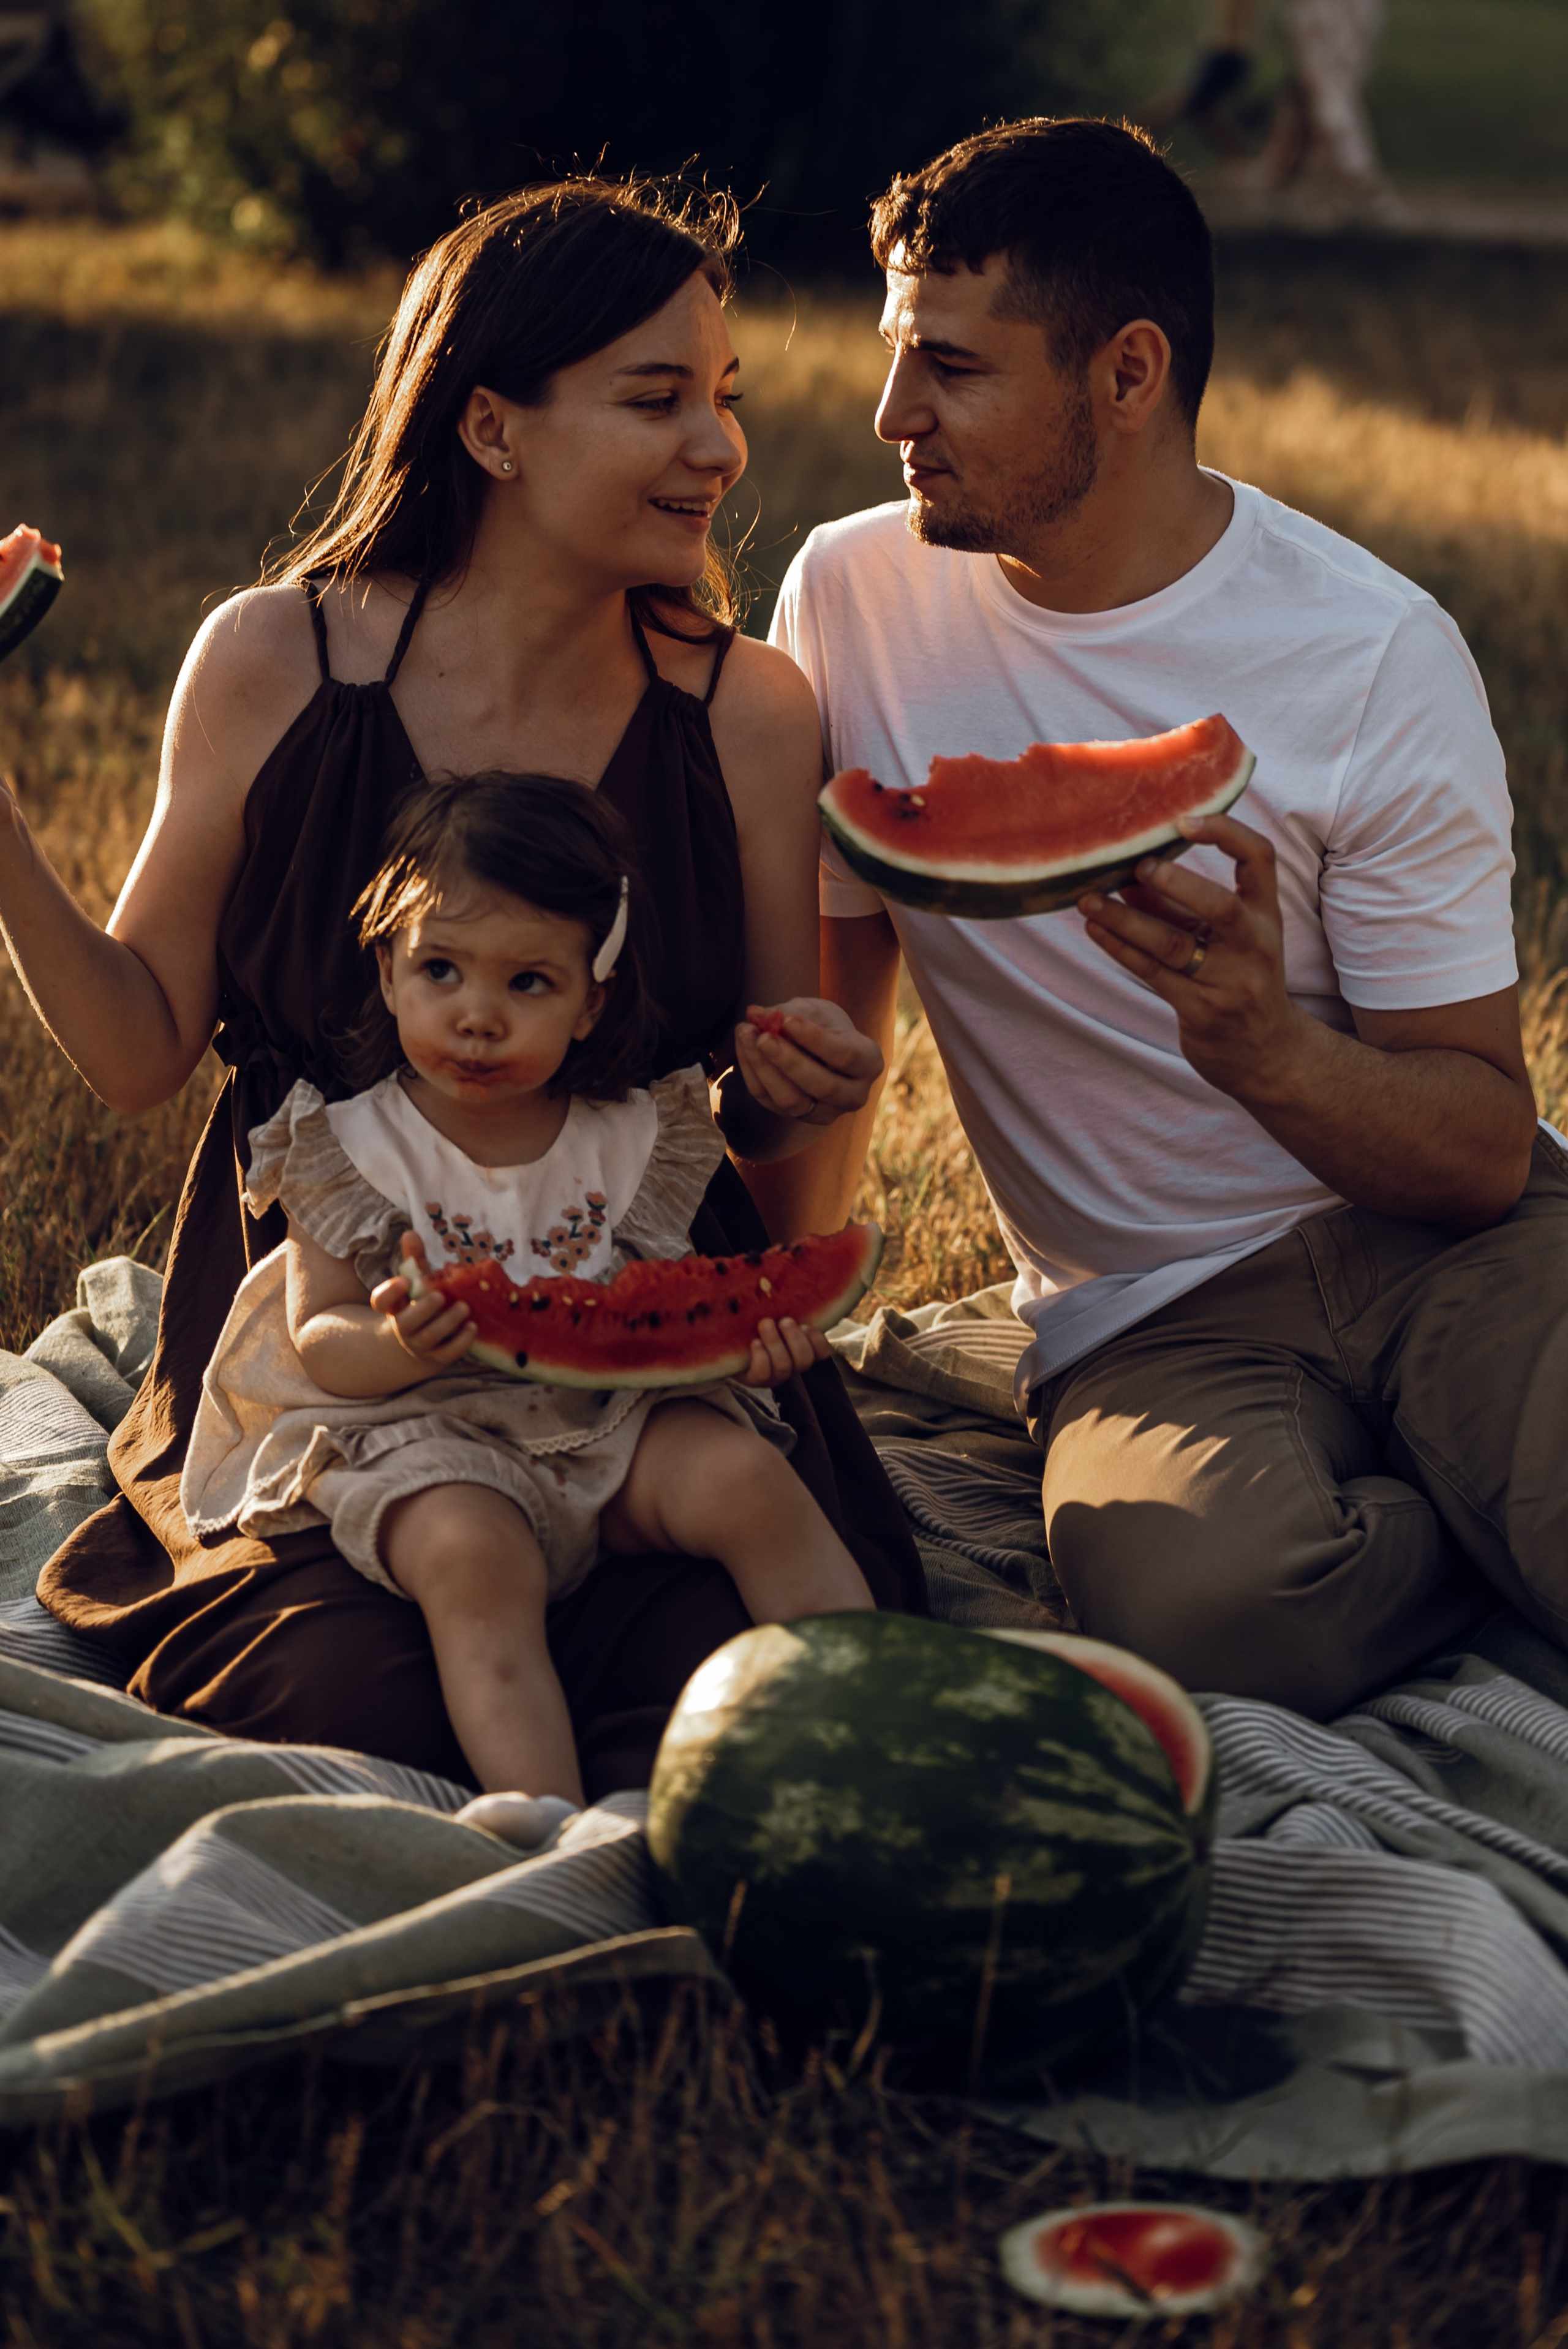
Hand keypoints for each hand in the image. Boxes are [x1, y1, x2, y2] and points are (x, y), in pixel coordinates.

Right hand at [370, 1233, 475, 1370]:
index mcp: (395, 1307)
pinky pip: (448, 1354)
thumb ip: (414, 1259)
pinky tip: (473, 1327)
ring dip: (448, 1322)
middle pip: (406, 1323)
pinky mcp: (439, 1357)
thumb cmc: (421, 1304)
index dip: (389, 1292)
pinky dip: (462, 1341)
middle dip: (423, 1309)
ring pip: (430, 1337)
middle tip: (439, 1296)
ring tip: (464, 1307)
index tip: (404, 1280)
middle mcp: (404, 1327)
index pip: (381, 1302)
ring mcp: (421, 1345)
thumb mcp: (417, 1283)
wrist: (425, 1344)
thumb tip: (410, 1233)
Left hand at [733, 998, 883, 1126]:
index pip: (845, 1056)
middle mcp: (854, 1095)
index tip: (787, 1020)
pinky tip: (743, 1045)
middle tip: (762, 1034)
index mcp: (869, 1063)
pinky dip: (752, 1072)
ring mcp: (826, 1113)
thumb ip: (787, 1012)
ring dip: (764, 1068)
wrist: (822, 1049)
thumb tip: (754, 1013)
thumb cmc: (823, 1024)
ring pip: (793, 1101)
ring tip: (746, 1033)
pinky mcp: (797, 1118)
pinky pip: (770, 1101)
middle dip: (787, 1060)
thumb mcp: (814, 1011)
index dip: (815, 1039)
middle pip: (822, 1086)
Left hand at [737, 1315, 830, 1386]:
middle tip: (785, 1321)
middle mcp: (792, 1365)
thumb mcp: (776, 1317)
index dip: (818, 1340)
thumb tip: (793, 1287)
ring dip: (775, 1343)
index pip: (822, 1352)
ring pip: (784, 1366)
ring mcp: (775, 1375)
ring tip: (765, 1324)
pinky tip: (755, 1342)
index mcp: (802, 1350)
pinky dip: (761, 1356)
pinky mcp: (756, 1380)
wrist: (734, 1345)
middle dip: (795, 1339)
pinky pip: (763, 1373)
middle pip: (804, 1360)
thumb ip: (787, 1311)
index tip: (806, 1325)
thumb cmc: (759, 1326)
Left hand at [1077, 812, 1309, 1104]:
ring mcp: (1231, 981)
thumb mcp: (1221, 935)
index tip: (1183, 820)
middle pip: (1221, 907)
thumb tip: (1126, 872)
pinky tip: (1095, 930)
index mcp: (1265, 913)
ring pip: (1173, 944)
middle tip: (1136, 867)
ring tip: (1089, 900)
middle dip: (1176, 884)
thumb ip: (1179, 903)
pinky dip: (1120, 948)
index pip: (1260, 859)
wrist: (1264, 1051)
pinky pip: (1154, 973)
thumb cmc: (1237, 977)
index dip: (1226, 833)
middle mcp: (1255, 945)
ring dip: (1125, 920)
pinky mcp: (1202, 1010)